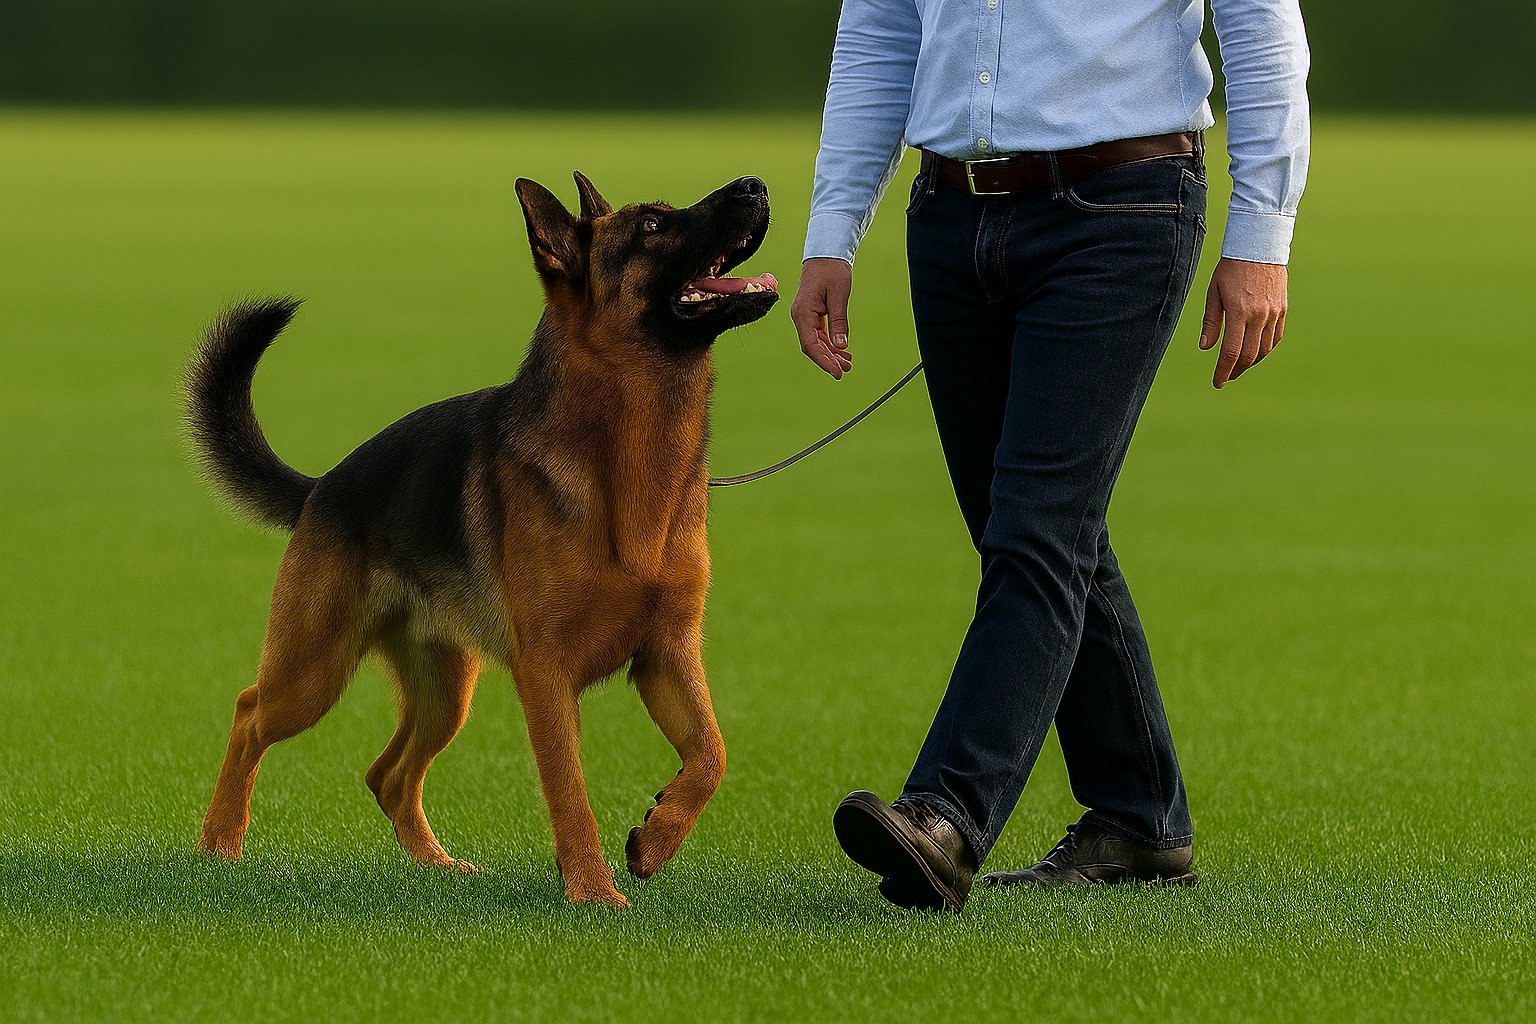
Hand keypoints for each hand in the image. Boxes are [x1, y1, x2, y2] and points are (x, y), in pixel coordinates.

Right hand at [791, 257, 854, 378]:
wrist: (826, 254)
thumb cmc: (831, 270)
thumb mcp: (839, 295)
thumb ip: (839, 321)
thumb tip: (841, 345)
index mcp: (803, 313)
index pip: (810, 344)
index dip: (824, 360)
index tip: (837, 372)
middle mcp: (800, 316)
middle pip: (812, 346)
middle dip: (829, 360)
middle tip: (846, 370)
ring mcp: (805, 316)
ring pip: (816, 342)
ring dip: (830, 353)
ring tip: (847, 363)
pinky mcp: (811, 314)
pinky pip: (818, 334)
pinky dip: (829, 343)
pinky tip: (842, 350)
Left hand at [1199, 258, 1288, 388]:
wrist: (1259, 246)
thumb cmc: (1231, 268)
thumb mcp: (1214, 292)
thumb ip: (1211, 322)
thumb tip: (1205, 347)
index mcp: (1239, 311)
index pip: (1231, 351)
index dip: (1223, 370)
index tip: (1217, 382)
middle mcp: (1259, 315)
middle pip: (1249, 355)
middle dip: (1236, 370)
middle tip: (1226, 377)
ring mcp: (1274, 312)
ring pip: (1264, 349)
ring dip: (1251, 362)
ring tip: (1238, 366)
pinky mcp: (1283, 309)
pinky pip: (1276, 337)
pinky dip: (1265, 349)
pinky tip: (1255, 352)